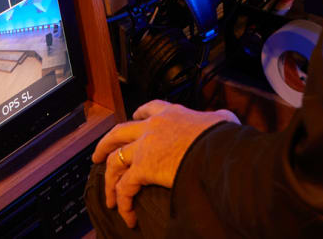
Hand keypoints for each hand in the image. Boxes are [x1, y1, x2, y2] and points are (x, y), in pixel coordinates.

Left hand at [91, 101, 238, 228]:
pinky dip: (123, 201)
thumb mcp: (222, 121)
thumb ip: (217, 119)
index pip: (148, 108)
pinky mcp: (143, 168)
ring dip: (108, 180)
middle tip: (97, 156)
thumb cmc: (222, 137)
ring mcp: (145, 146)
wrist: (217, 149)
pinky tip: (127, 215)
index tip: (134, 118)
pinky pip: (124, 187)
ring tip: (109, 197)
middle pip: (118, 132)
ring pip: (114, 160)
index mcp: (171, 114)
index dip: (138, 115)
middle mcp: (153, 126)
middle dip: (105, 145)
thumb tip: (225, 121)